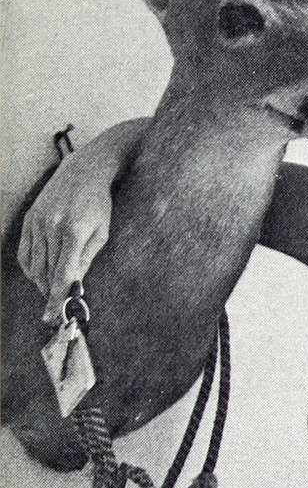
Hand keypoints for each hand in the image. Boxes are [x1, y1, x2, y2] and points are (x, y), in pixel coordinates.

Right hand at [18, 152, 112, 323]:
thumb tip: (73, 285)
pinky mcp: (29, 219)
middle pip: (46, 273)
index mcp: (75, 232)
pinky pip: (24, 252)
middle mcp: (52, 227)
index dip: (56, 299)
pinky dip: (30, 268)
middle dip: (50, 294)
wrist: (83, 171)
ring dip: (41, 283)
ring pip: (34, 265)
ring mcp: (38, 223)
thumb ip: (87, 259)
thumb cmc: (99, 203)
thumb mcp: (103, 231)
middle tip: (54, 308)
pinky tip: (39, 274)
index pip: (62, 274)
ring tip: (50, 291)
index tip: (53, 316)